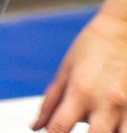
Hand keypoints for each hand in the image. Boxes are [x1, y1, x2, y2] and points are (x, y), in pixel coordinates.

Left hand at [34, 11, 126, 131]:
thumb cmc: (91, 47)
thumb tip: (36, 126)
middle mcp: (105, 103)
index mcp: (80, 91)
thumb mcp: (66, 70)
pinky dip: (119, 130)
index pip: (60, 128)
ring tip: (95, 127)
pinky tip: (110, 125)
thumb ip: (50, 101)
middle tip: (76, 128)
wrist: (121, 30)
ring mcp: (126, 108)